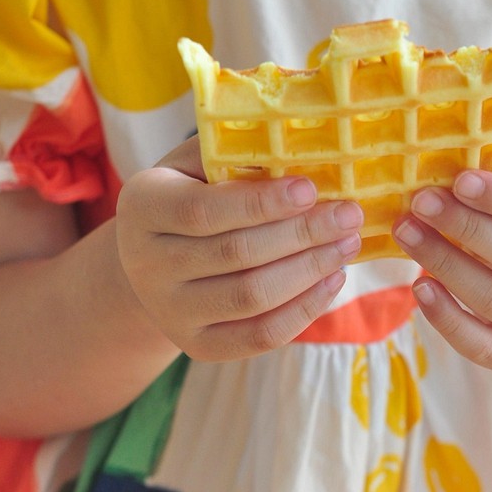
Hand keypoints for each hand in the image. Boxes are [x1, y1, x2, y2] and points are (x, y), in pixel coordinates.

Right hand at [115, 136, 361, 359]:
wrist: (154, 262)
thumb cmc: (190, 196)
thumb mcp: (196, 166)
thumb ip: (233, 155)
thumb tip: (301, 145)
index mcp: (142, 207)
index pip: (203, 210)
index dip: (260, 202)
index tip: (311, 188)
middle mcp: (147, 264)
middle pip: (235, 254)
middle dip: (301, 234)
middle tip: (349, 215)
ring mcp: (170, 312)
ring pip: (251, 297)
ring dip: (310, 270)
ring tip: (348, 244)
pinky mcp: (198, 346)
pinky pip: (260, 335)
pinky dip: (304, 309)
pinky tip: (333, 280)